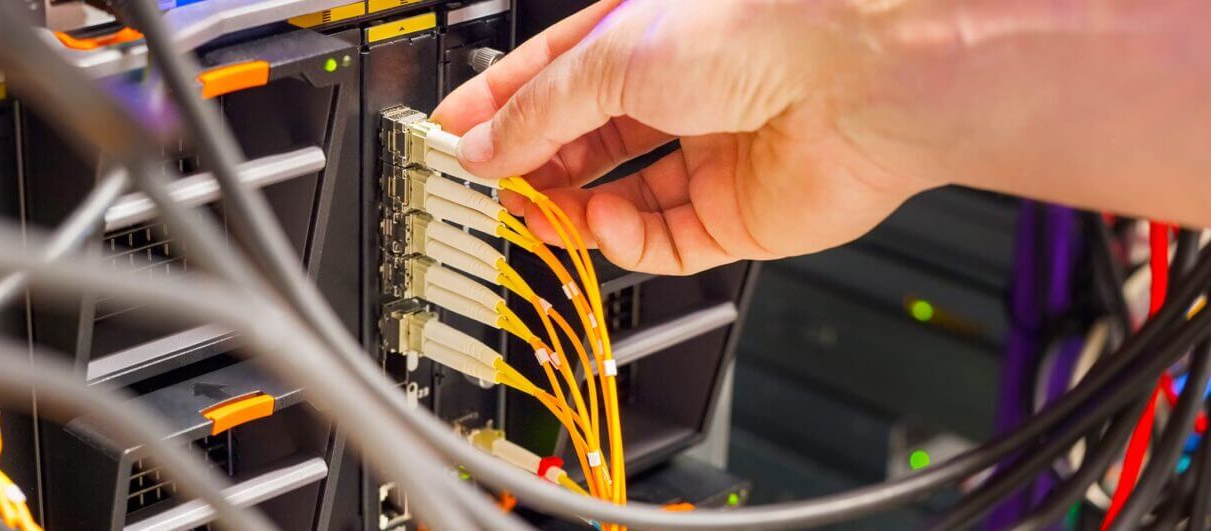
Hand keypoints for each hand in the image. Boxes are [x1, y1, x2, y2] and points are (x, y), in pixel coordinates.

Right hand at [433, 0, 935, 274]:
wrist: (860, 78)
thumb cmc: (758, 28)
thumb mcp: (611, 59)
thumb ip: (538, 113)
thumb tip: (485, 149)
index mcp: (648, 35)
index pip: (554, 75)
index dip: (500, 106)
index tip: (454, 134)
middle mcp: (683, 91)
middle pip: (583, 140)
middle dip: (530, 163)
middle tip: (484, 184)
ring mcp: (711, 154)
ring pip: (617, 196)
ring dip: (567, 208)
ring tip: (530, 213)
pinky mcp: (738, 214)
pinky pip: (661, 239)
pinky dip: (623, 238)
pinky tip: (602, 222)